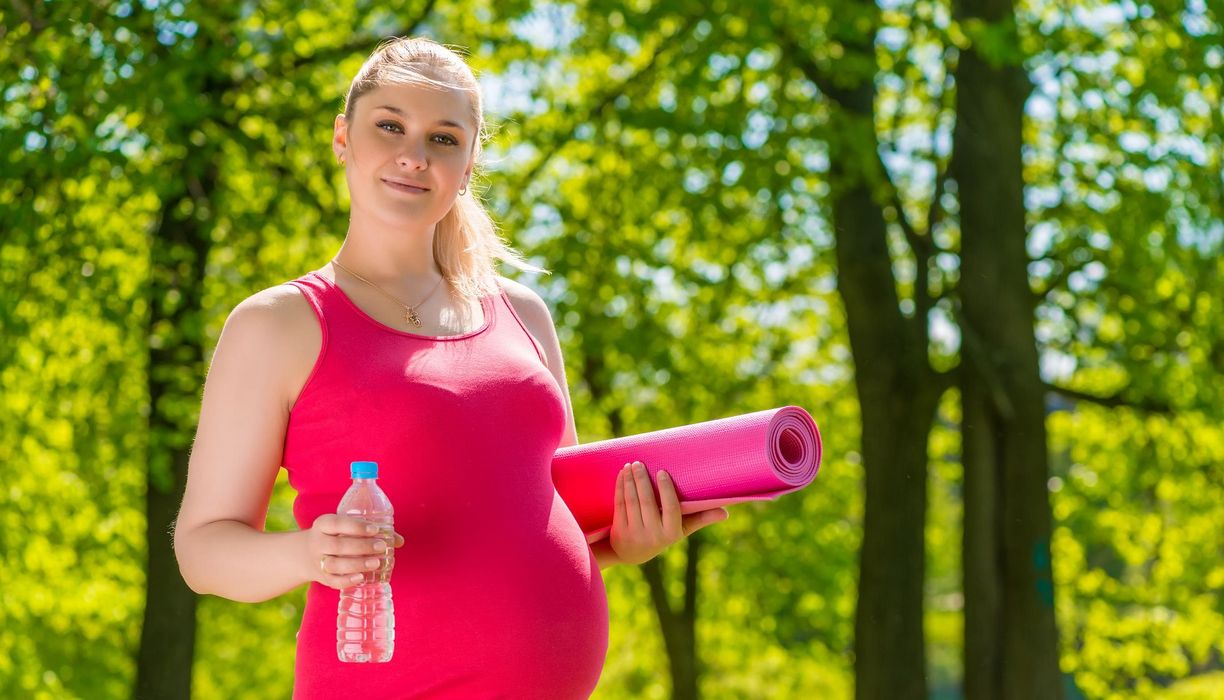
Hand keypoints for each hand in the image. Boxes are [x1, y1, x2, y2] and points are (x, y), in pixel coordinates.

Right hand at [304, 514, 404, 589]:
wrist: (305, 553)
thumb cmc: (335, 536)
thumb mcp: (345, 528)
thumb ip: (370, 532)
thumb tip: (399, 540)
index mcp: (323, 524)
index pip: (336, 523)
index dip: (356, 527)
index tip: (375, 529)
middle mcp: (317, 542)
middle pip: (337, 545)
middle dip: (361, 546)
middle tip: (381, 547)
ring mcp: (317, 561)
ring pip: (334, 565)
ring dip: (356, 564)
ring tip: (376, 563)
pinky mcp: (321, 577)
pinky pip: (332, 581)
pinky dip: (346, 581)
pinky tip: (361, 577)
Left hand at [609, 461, 728, 565]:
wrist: (631, 553)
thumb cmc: (661, 535)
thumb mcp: (681, 530)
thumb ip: (700, 518)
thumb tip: (726, 513)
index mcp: (671, 533)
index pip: (671, 509)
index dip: (666, 489)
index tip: (662, 471)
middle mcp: (653, 535)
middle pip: (647, 502)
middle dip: (642, 480)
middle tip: (640, 462)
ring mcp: (634, 534)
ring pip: (631, 501)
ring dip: (629, 480)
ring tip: (630, 465)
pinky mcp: (619, 531)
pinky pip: (619, 504)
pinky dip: (620, 487)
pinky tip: (622, 475)